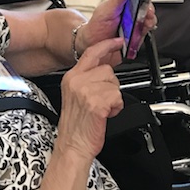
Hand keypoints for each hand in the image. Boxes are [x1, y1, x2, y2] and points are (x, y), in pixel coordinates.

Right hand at [57, 38, 124, 160]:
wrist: (73, 147)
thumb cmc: (77, 125)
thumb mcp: (76, 95)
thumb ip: (88, 78)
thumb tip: (105, 67)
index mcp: (71, 77)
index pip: (91, 53)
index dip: (107, 45)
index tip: (117, 42)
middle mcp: (77, 81)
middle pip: (108, 70)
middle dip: (111, 86)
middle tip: (102, 101)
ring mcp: (86, 92)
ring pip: (114, 84)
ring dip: (113, 98)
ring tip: (102, 109)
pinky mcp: (96, 103)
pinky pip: (117, 98)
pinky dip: (116, 108)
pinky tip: (105, 115)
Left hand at [81, 0, 157, 58]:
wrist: (91, 43)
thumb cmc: (97, 24)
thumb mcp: (106, 9)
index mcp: (126, 3)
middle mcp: (132, 14)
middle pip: (148, 8)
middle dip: (150, 10)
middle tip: (147, 12)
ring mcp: (135, 26)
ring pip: (149, 21)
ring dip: (149, 21)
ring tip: (143, 22)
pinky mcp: (135, 38)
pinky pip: (144, 35)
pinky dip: (143, 34)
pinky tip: (137, 33)